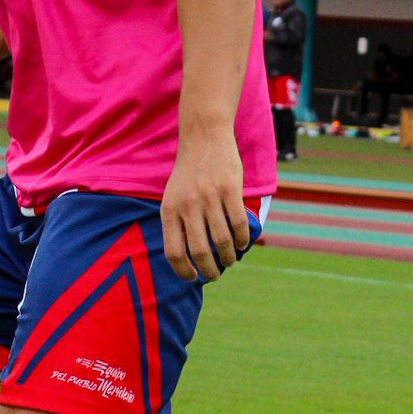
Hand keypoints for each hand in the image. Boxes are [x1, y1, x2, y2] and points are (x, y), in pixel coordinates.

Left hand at [160, 129, 249, 281]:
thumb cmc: (189, 172)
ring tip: (231, 259)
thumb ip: (178, 222)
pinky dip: (242, 239)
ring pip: (222, 241)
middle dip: (210, 270)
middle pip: (200, 252)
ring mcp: (209, 197)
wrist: (204, 136)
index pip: (173, 251)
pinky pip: (238, 224)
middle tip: (216, 274)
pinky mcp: (230, 190)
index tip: (193, 277)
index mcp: (169, 209)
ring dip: (229, 257)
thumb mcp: (173, 196)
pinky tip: (243, 243)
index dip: (183, 270)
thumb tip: (187, 257)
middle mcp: (187, 205)